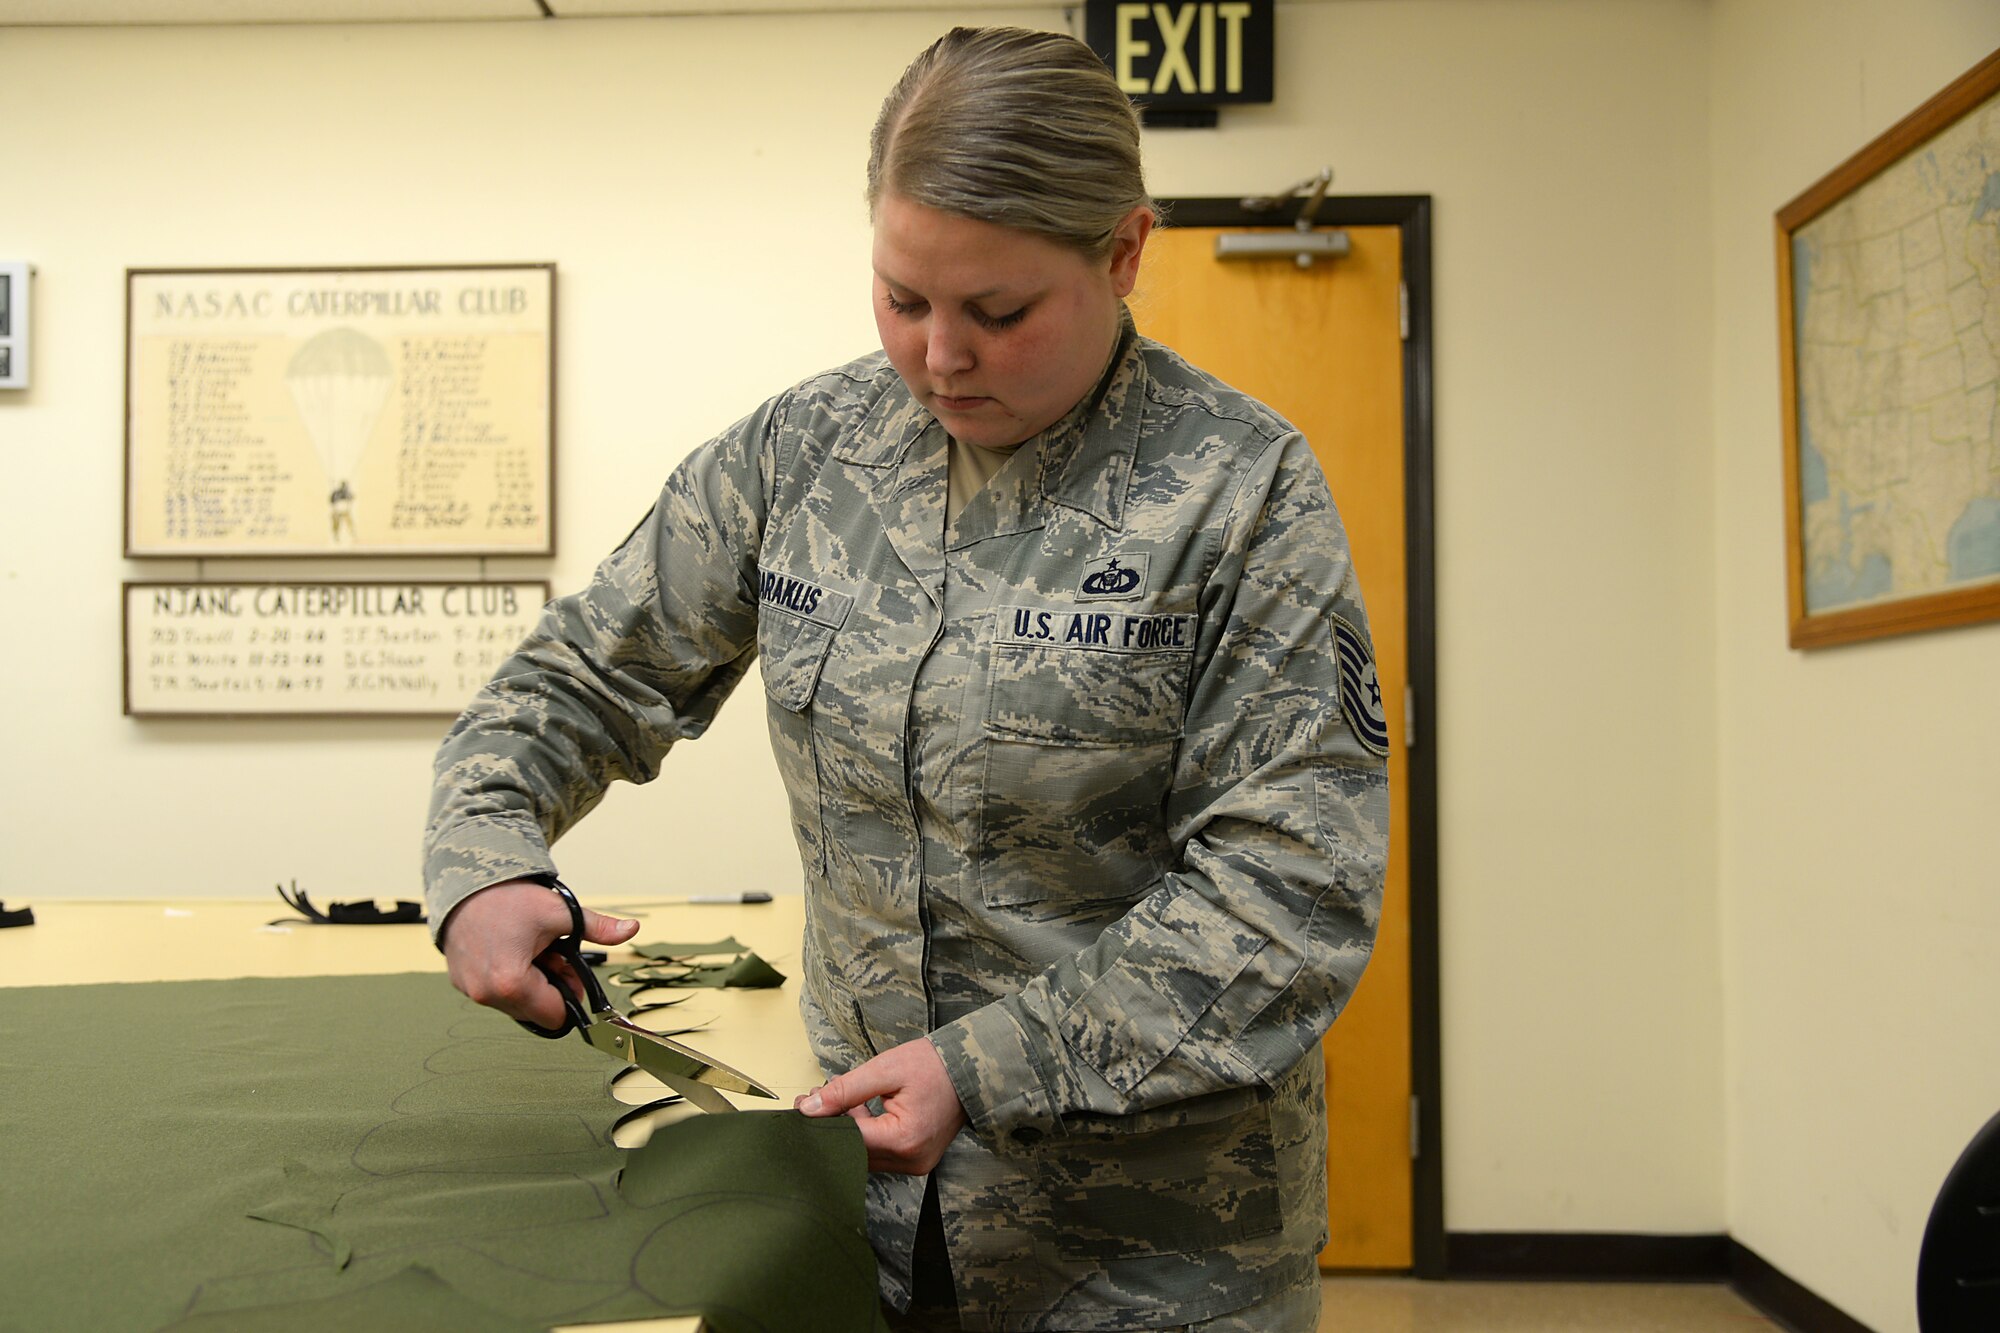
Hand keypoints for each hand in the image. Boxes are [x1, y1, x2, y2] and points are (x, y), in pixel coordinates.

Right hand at [440, 879, 639, 1028]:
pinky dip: (507, 976)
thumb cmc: (507, 896)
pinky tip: (510, 949)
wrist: (465, 882)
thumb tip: (631, 929)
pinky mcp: (460, 982)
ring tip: (530, 949)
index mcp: (510, 983)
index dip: (570, 994)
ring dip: (529, 982)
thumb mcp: (559, 911)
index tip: (568, 968)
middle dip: (550, 986)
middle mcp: (486, 994)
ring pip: (515, 1003)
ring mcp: (469, 990)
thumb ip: (598, 928)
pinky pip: (493, 991)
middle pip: (536, 1011)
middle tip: (551, 953)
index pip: (555, 1017)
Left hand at [795, 1037, 967, 1173]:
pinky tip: (860, 1108)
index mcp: (904, 1140)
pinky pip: (880, 1152)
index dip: (823, 1122)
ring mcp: (915, 1164)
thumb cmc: (934, 1066)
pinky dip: (866, 1133)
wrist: (972, 1069)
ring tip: (840, 1097)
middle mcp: (910, 1160)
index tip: (804, 1104)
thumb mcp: (885, 1069)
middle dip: (833, 1125)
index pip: (848, 1139)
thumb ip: (845, 1090)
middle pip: (854, 1151)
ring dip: (849, 1129)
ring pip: (865, 1154)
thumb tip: (811, 1108)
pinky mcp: (916, 1160)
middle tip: (817, 1097)